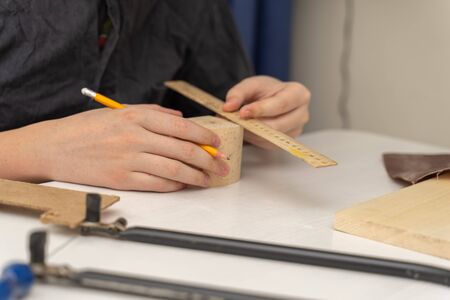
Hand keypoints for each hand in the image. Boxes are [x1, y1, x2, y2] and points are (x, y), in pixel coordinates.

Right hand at [0, 105, 228, 191]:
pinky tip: (186, 184)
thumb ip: (153, 112)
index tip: (218, 142)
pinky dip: (176, 185)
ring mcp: (129, 160)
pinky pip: (158, 184)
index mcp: (137, 116)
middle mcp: (136, 137)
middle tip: (223, 166)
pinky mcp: (123, 180)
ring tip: (209, 179)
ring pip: (175, 170)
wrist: (55, 147)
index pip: (182, 127)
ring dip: (197, 176)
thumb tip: (180, 119)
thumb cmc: (88, 128)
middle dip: (209, 159)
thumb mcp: (120, 111)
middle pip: (184, 150)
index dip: (205, 136)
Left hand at [223, 76, 310, 148]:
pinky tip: (247, 129)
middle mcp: (302, 114)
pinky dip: (254, 138)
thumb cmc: (264, 91)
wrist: (270, 100)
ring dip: (252, 132)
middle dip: (255, 124)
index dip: (261, 110)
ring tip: (239, 123)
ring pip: (271, 137)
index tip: (242, 112)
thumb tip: (228, 107)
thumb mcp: (250, 85)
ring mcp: (296, 130)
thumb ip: (238, 93)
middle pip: (277, 125)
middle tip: (236, 120)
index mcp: (299, 94)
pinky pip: (267, 144)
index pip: (280, 104)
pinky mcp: (285, 142)